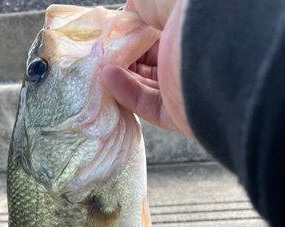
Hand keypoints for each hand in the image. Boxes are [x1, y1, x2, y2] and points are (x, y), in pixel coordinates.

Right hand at [101, 0, 192, 136]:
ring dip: (122, 76)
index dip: (134, 33)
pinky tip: (109, 79)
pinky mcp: (180, 115)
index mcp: (193, 29)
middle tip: (103, 54)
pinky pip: (149, 106)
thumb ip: (142, 4)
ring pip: (147, 85)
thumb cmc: (196, 15)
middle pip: (151, 62)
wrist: (224, 52)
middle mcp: (192, 59)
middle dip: (125, 58)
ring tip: (102, 67)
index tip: (113, 34)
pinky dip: (127, 94)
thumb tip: (127, 14)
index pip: (158, 33)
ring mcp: (187, 89)